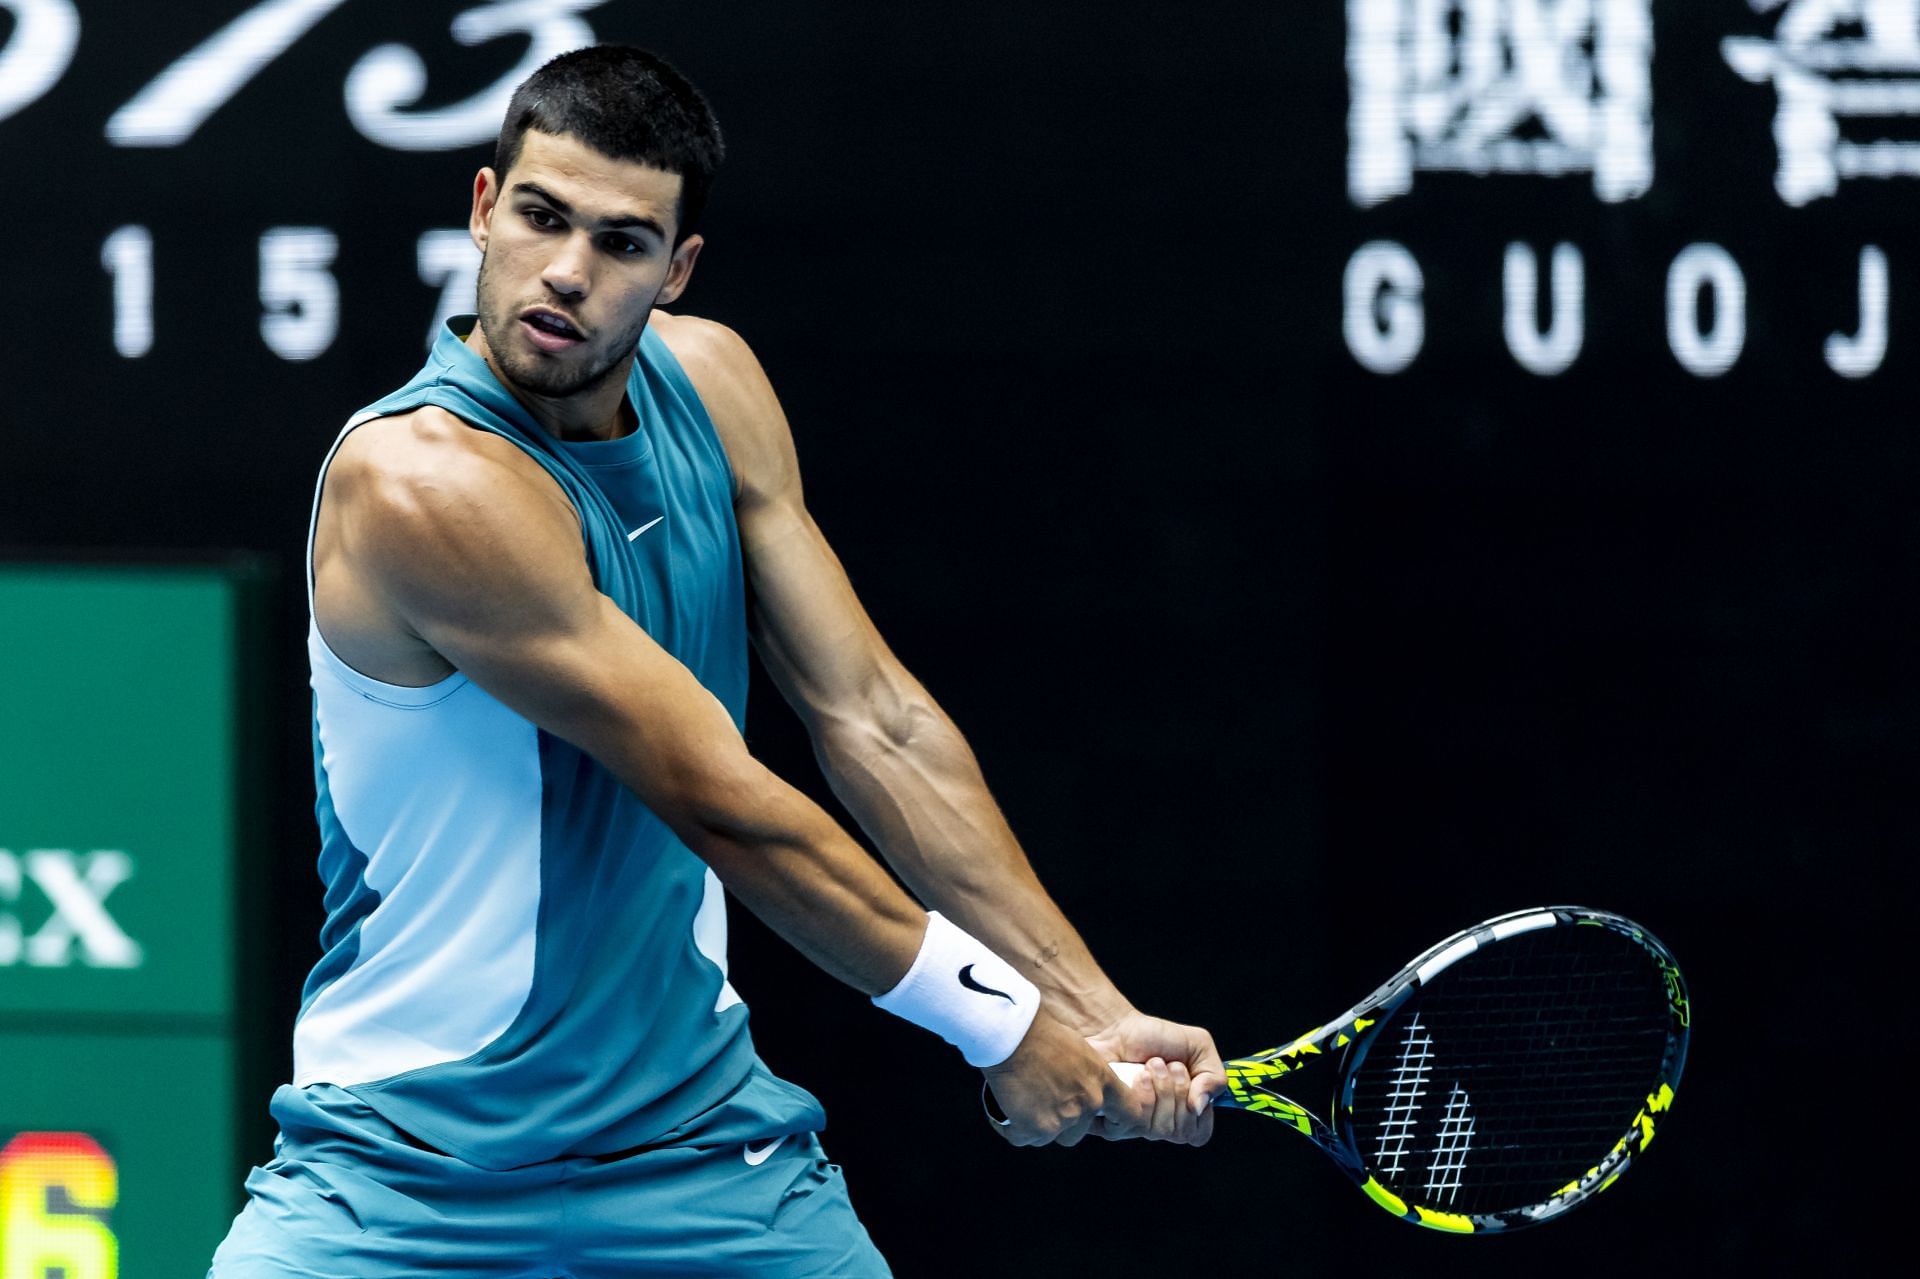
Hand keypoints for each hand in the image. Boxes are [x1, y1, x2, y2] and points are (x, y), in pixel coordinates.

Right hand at [981, 1008, 1151, 1146]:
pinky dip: (1014, 1128)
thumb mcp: (1078, 1048)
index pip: (1129, 1111)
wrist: (1013, 1035)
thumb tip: (1079, 1086)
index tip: (1106, 1118)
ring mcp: (1062, 1119)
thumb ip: (1085, 1074)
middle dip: (1063, 1121)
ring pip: (1052, 1136)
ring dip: (1039, 1126)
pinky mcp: (1036, 1128)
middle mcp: (1087, 1103)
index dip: (1117, 1119)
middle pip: (1080, 1129)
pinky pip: (1024, 1138)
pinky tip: (1006, 1112)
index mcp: (1102, 1080)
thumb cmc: (1041, 1031)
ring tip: (1022, 1103)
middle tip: (1043, 1101)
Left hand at [1084, 1009, 1225, 1145]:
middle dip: (1179, 1091)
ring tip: (1152, 1065)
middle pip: (1182, 1132)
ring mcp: (1138, 1125)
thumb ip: (1215, 1077)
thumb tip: (1199, 1107)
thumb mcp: (1200, 1046)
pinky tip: (1137, 1076)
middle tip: (1170, 1065)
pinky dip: (1142, 1095)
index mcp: (1185, 1112)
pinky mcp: (1114, 1120)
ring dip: (1162, 1087)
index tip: (1193, 1080)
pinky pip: (1136, 1123)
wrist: (1118, 1027)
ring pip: (1161, 1129)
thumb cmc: (1157, 1037)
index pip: (1199, 1134)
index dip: (1200, 1111)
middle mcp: (1162, 1123)